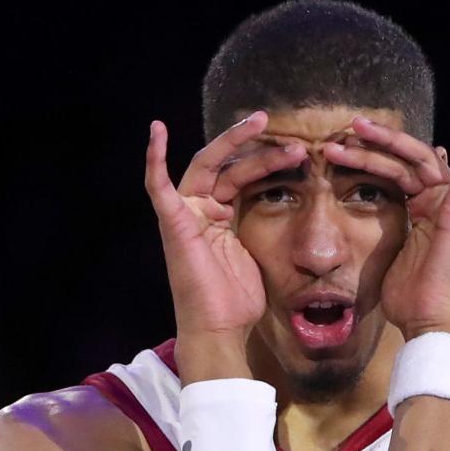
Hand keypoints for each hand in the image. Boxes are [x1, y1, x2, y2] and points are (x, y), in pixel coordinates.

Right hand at [144, 114, 306, 349]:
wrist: (219, 328)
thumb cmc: (236, 300)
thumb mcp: (257, 253)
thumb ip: (260, 226)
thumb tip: (290, 210)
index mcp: (219, 217)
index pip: (240, 176)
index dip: (266, 161)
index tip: (296, 150)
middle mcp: (200, 210)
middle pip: (227, 165)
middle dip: (256, 145)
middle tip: (286, 131)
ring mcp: (185, 214)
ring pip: (208, 165)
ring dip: (234, 141)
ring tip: (263, 122)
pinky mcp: (173, 222)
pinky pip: (157, 185)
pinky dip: (153, 157)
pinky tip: (156, 129)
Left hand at [323, 103, 449, 339]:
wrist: (429, 322)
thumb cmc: (408, 299)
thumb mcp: (386, 256)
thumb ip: (383, 231)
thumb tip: (368, 214)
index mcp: (423, 213)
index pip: (396, 173)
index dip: (368, 159)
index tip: (337, 151)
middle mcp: (439, 203)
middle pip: (405, 161)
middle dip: (374, 144)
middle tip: (344, 130)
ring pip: (422, 158)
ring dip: (390, 140)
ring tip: (356, 127)